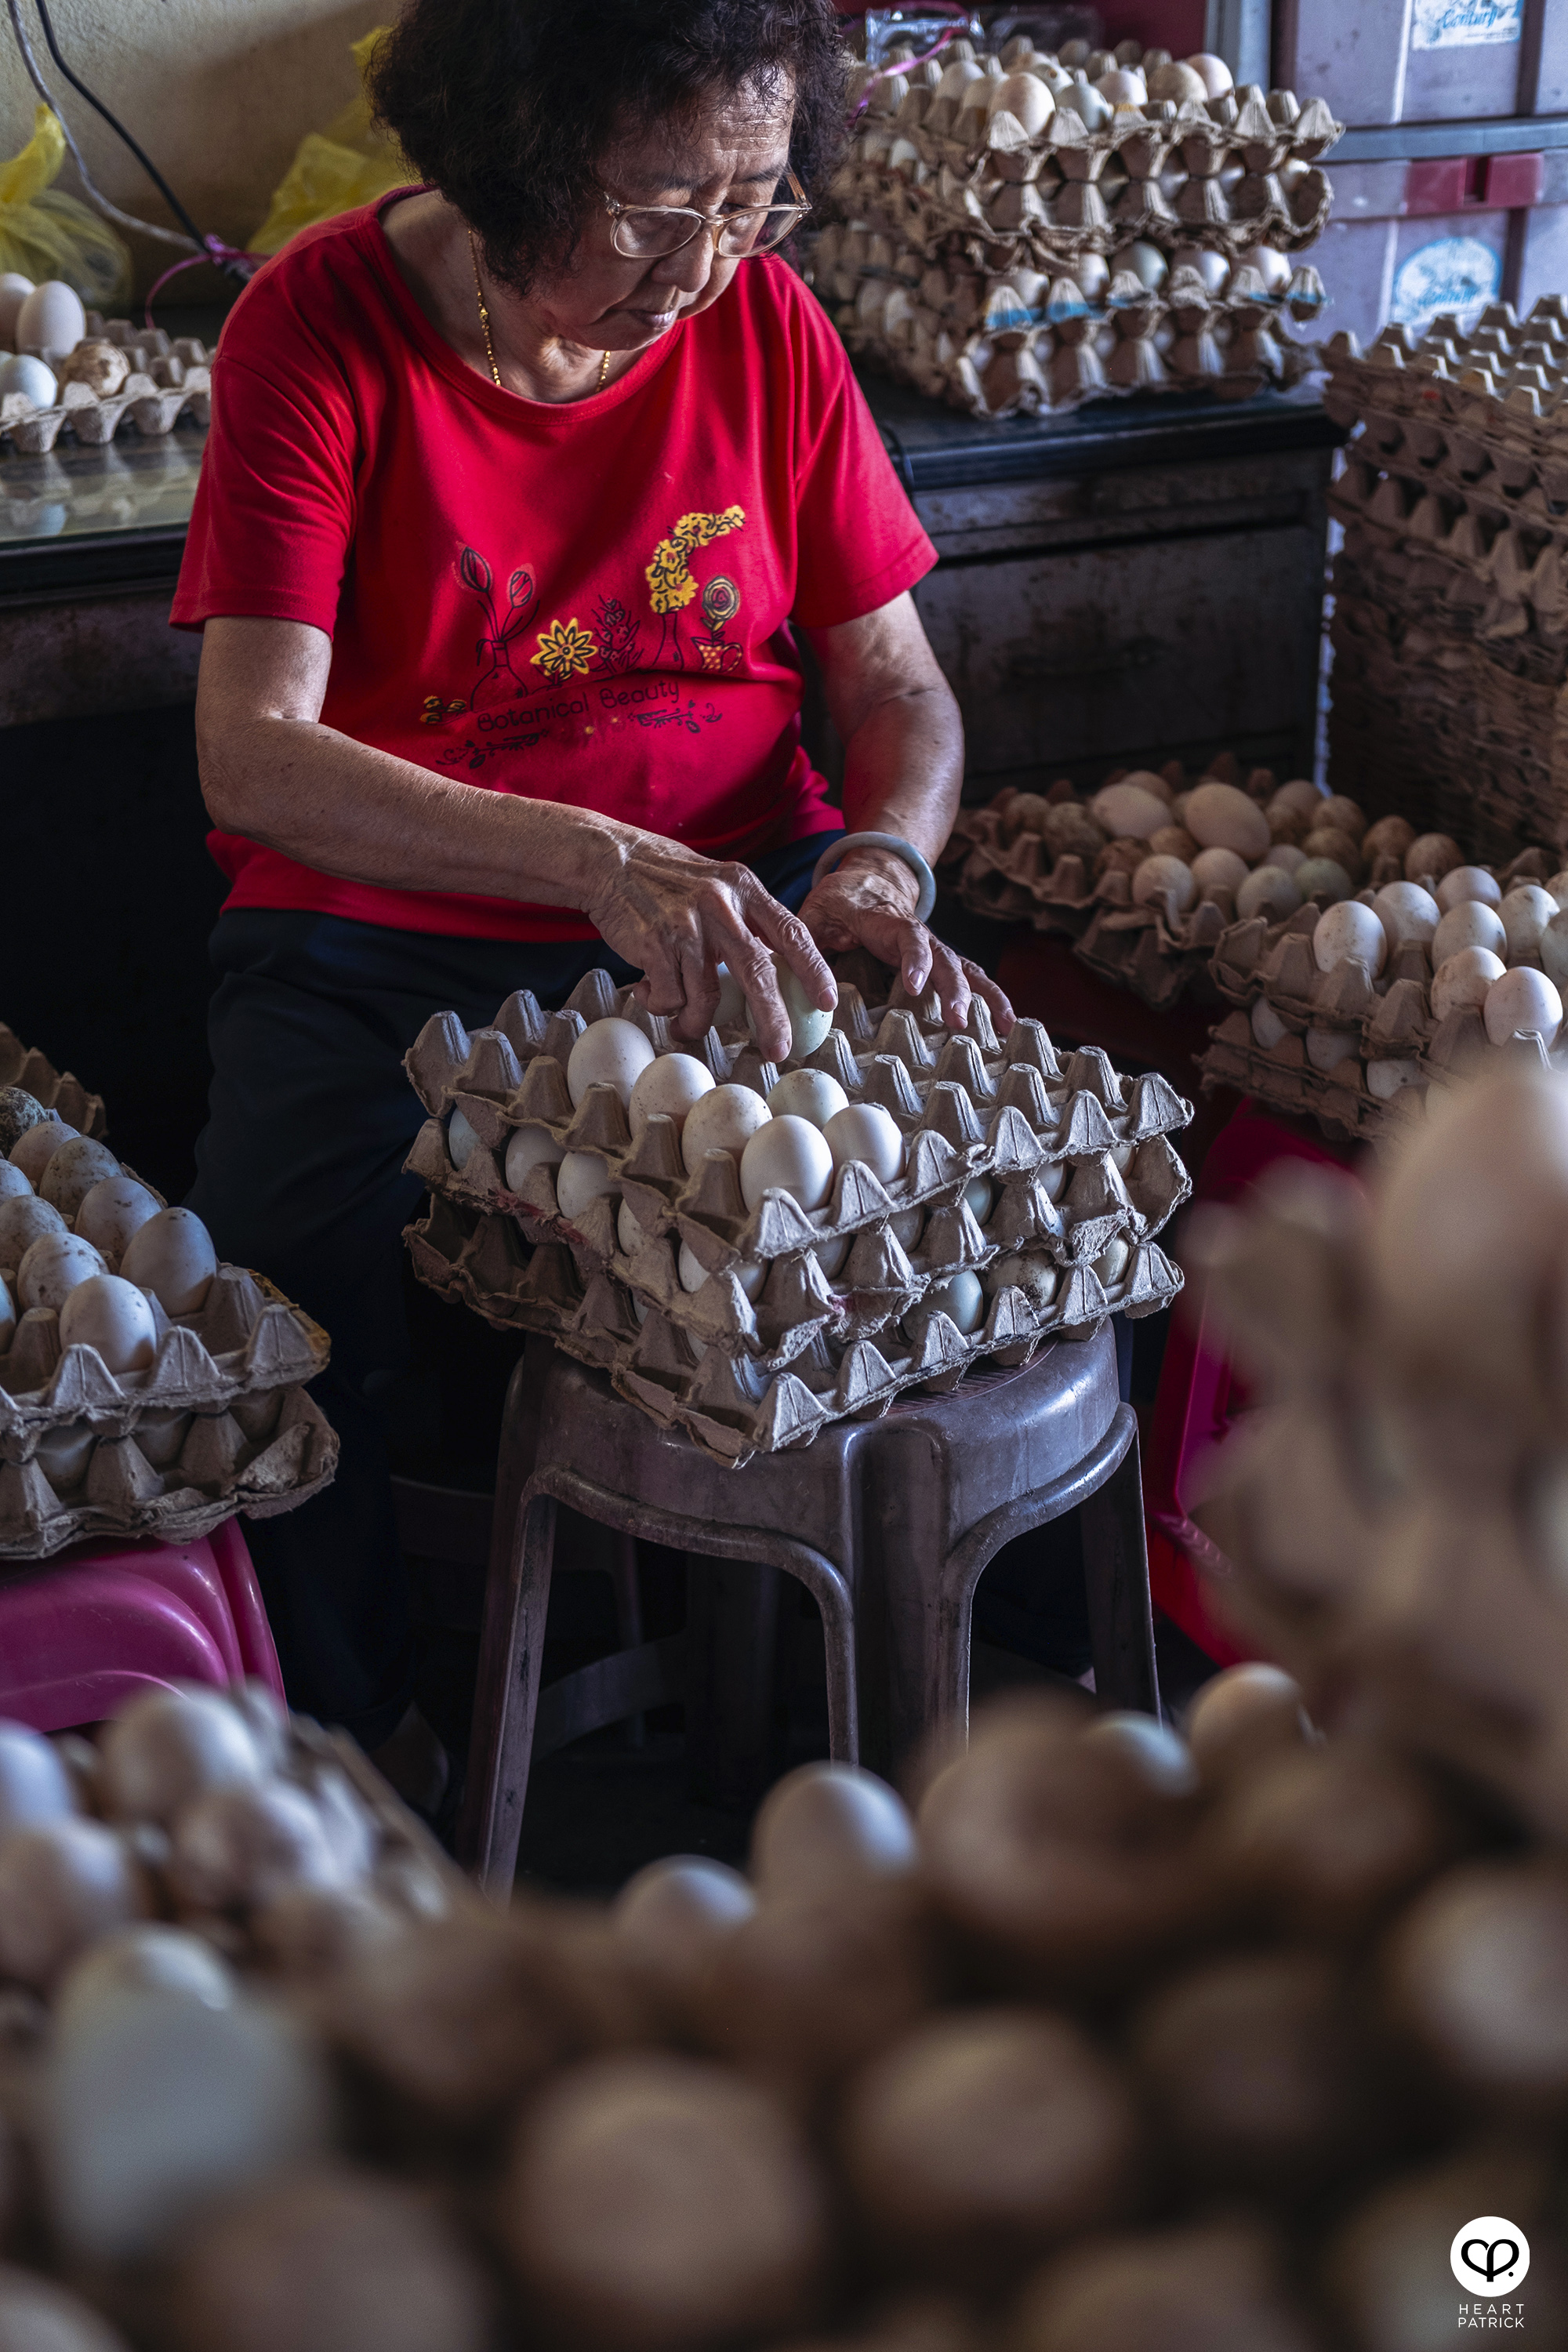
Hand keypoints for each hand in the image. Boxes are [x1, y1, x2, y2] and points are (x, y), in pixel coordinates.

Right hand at [583, 832, 835, 1061]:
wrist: (611, 860)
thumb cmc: (667, 879)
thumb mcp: (717, 884)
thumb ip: (745, 917)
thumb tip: (774, 966)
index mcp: (743, 888)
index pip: (791, 932)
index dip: (813, 969)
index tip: (827, 1001)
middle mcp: (720, 905)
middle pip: (757, 971)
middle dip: (772, 1017)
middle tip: (778, 1049)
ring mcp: (686, 926)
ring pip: (706, 997)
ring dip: (695, 1022)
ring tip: (684, 1025)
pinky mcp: (654, 944)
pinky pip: (669, 998)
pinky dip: (662, 1006)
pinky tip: (650, 991)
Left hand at [797, 847, 1014, 1033]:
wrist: (867, 878)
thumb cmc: (836, 902)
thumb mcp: (812, 915)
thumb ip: (804, 946)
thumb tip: (796, 986)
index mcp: (883, 920)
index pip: (905, 936)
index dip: (913, 960)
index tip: (914, 987)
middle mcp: (915, 931)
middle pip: (943, 956)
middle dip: (953, 989)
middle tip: (957, 1020)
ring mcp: (933, 945)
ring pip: (963, 966)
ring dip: (982, 996)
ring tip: (1000, 1027)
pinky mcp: (941, 957)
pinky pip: (971, 975)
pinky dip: (992, 996)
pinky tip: (1007, 1024)